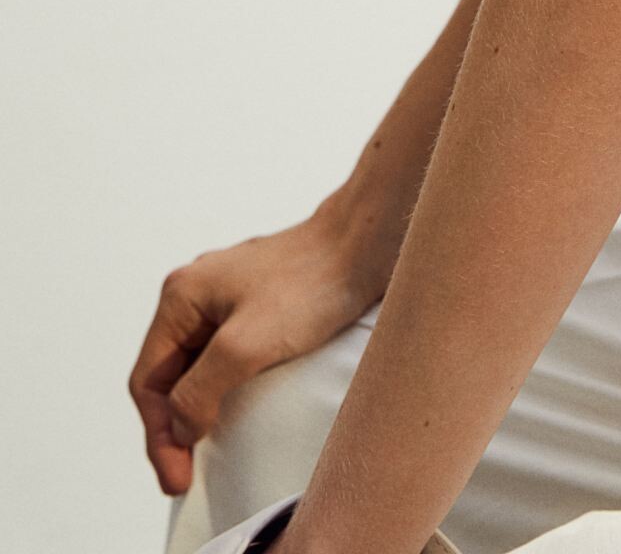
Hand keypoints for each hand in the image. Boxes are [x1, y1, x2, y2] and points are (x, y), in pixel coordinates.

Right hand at [129, 210, 385, 496]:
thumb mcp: (247, 344)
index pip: (149, 382)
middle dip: (172, 429)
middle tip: (185, 478)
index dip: (158, 437)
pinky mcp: (258, 307)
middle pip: (168, 376)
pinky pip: (224, 359)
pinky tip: (232, 416)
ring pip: (195, 368)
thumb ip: (201, 390)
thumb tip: (179, 429)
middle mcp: (197, 294)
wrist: (367, 243)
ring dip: (195, 411)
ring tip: (202, 456)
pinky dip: (220, 392)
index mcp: (182, 296)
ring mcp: (227, 299)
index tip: (177, 480)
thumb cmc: (312, 283)